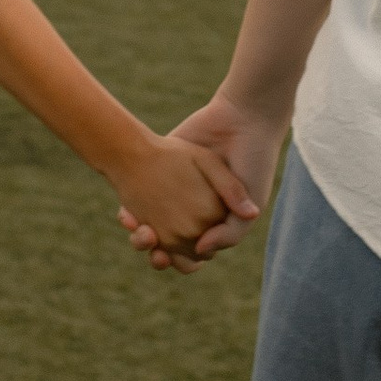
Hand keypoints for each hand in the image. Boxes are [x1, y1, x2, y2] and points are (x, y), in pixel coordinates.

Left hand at [117, 97, 281, 270]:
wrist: (242, 120)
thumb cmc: (253, 164)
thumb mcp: (251, 204)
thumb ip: (230, 233)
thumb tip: (200, 250)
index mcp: (214, 222)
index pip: (191, 254)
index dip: (180, 260)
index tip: (170, 257)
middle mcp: (193, 210)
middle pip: (167, 244)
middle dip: (158, 254)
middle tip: (156, 254)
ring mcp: (175, 191)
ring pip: (149, 225)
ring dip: (140, 237)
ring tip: (141, 233)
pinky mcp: (160, 169)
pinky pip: (136, 197)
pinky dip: (129, 211)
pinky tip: (127, 214)